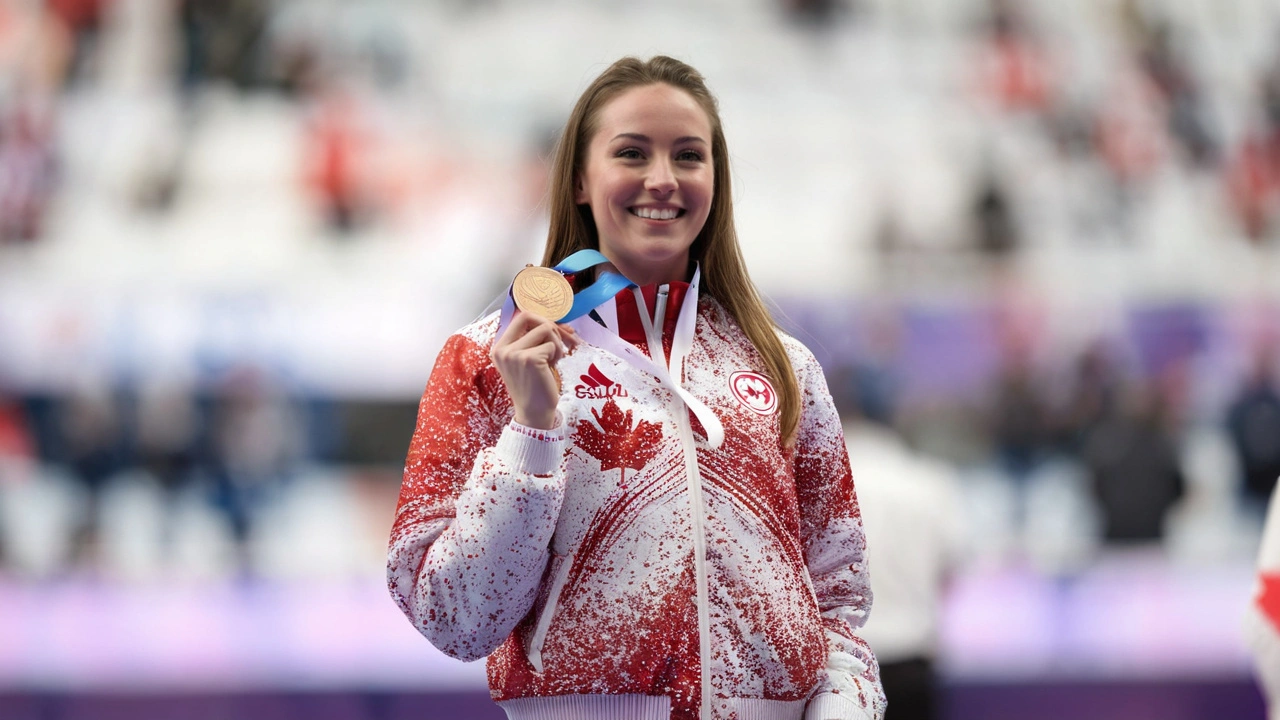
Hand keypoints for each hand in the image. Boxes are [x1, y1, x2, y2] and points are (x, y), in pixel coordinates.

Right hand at [491, 312, 578, 429]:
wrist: (534, 413)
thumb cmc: (534, 386)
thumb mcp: (525, 360)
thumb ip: (532, 340)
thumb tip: (557, 321)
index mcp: (499, 347)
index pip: (520, 317)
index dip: (540, 319)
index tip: (553, 331)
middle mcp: (502, 349)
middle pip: (530, 317)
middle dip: (549, 326)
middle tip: (558, 343)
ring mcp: (514, 354)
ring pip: (545, 329)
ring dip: (556, 343)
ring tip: (553, 360)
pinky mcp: (529, 359)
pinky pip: (552, 345)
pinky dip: (557, 354)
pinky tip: (552, 368)